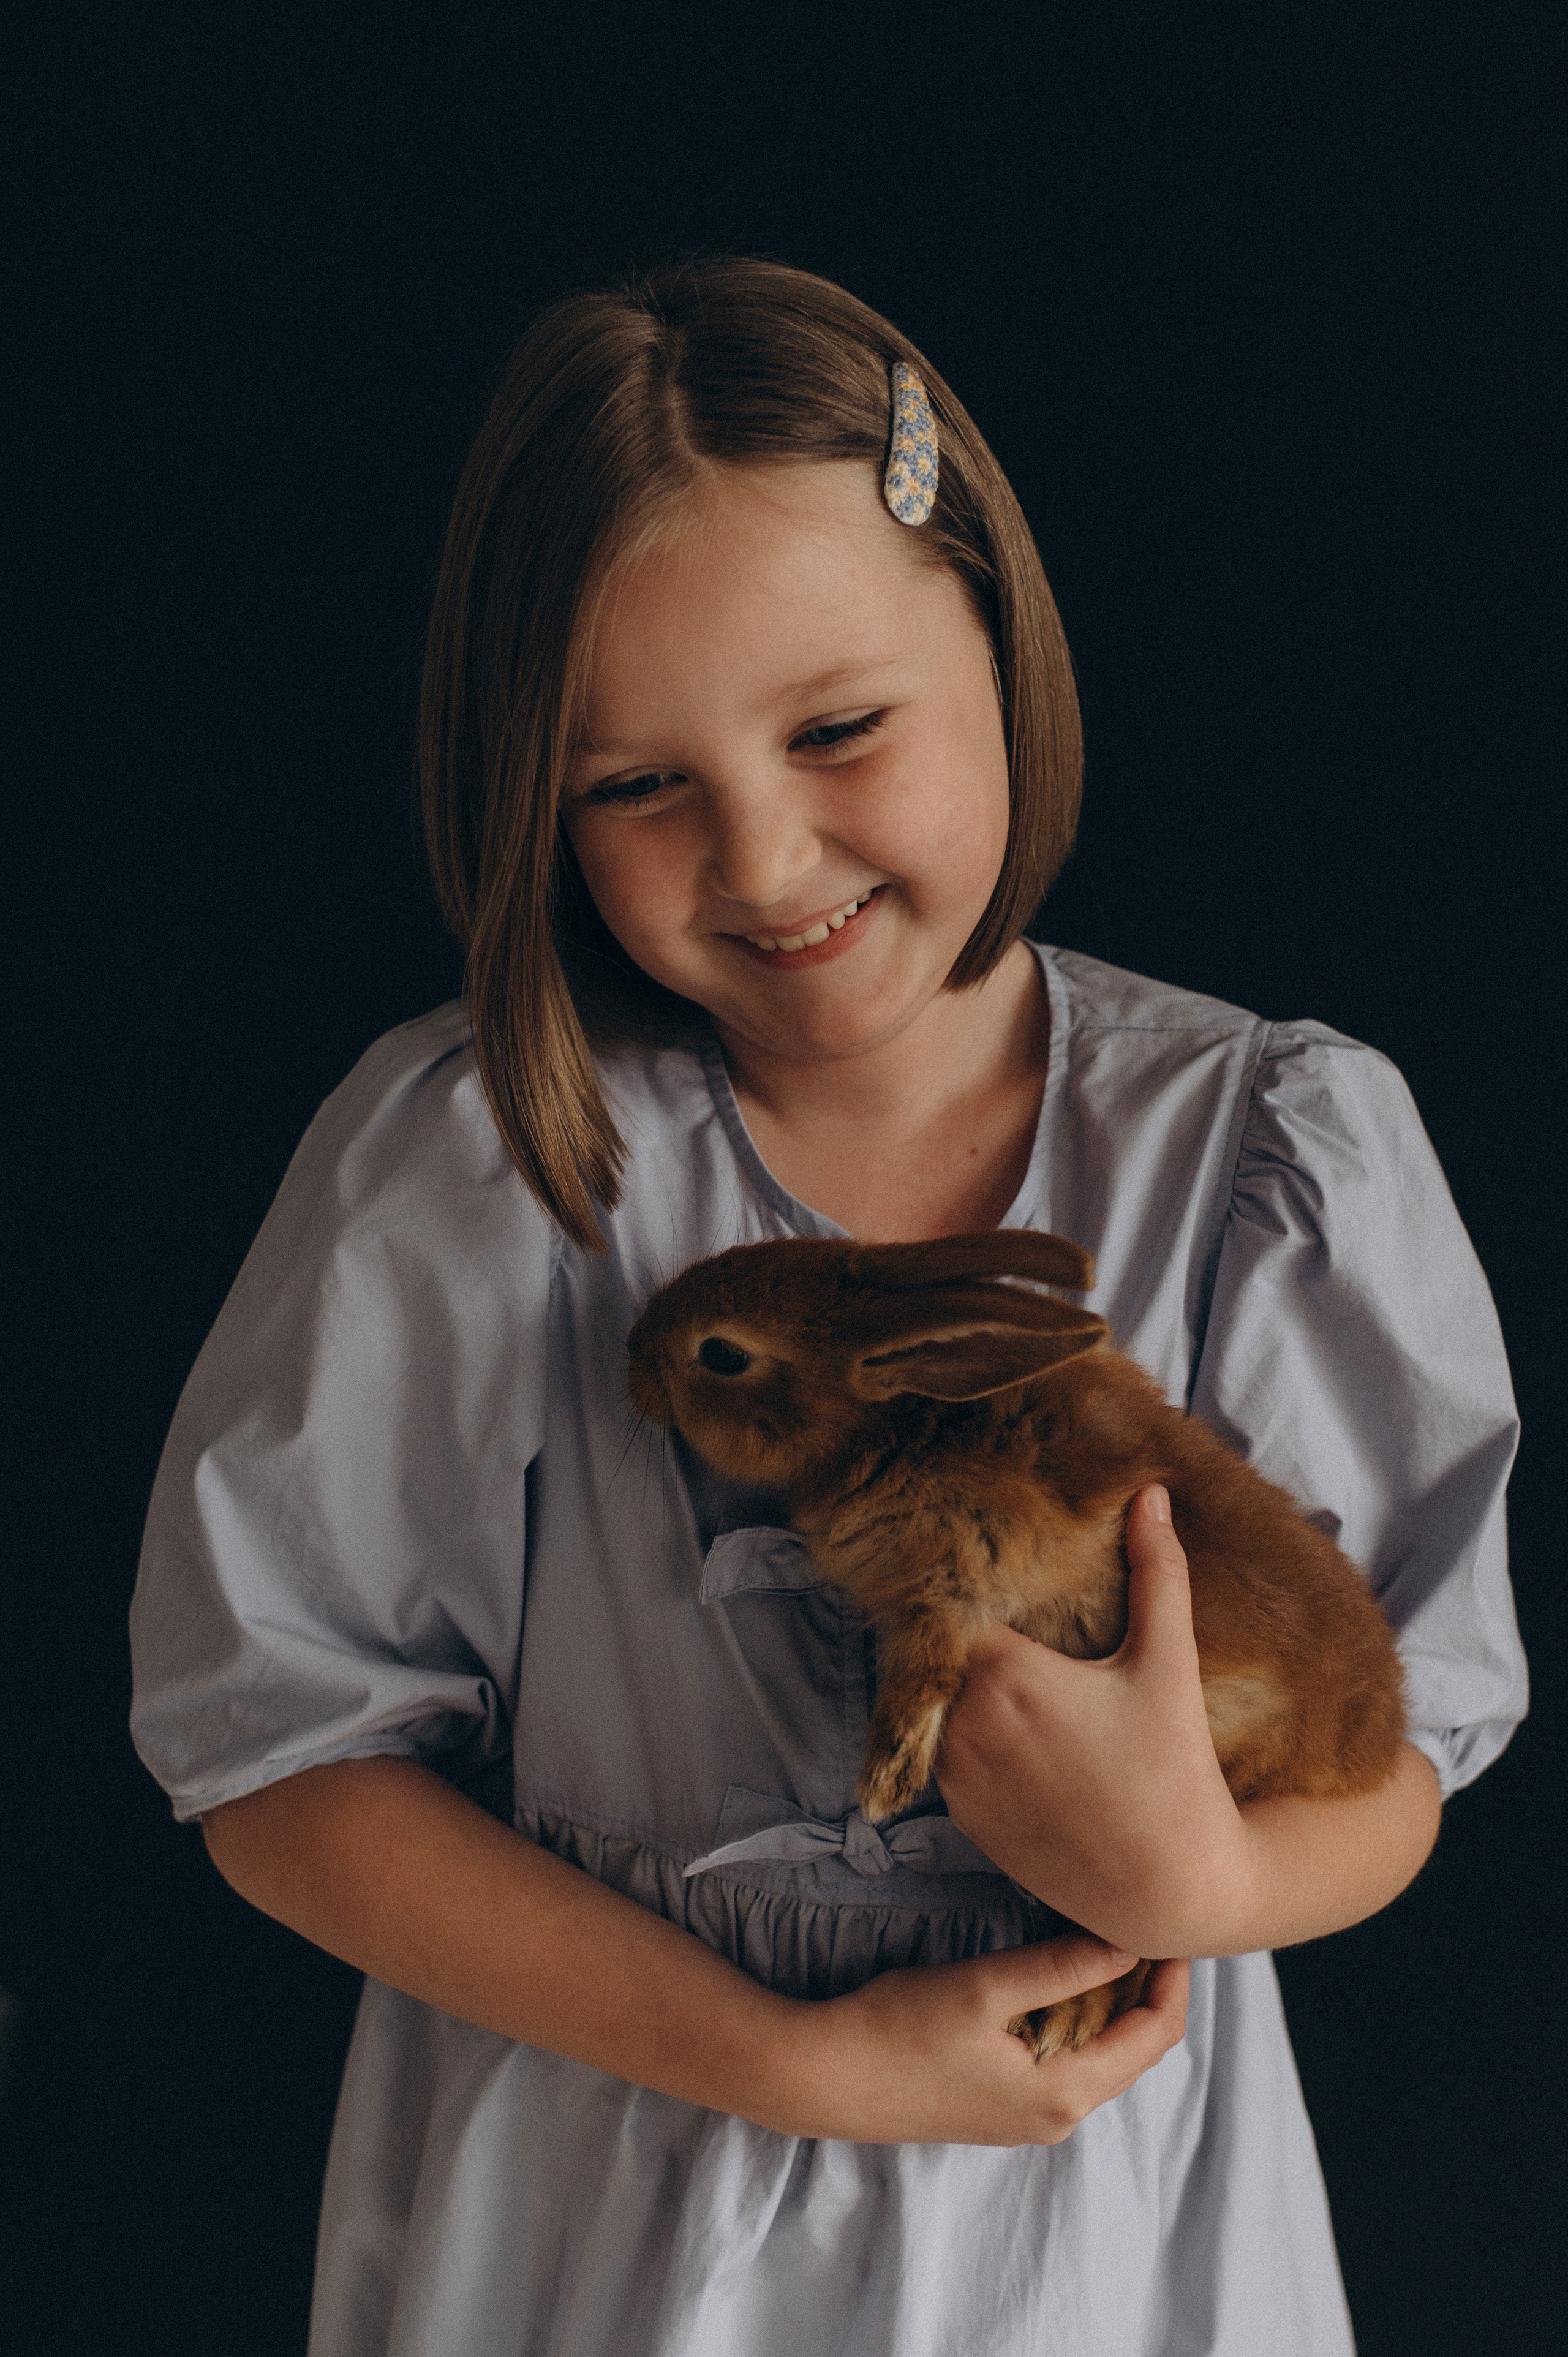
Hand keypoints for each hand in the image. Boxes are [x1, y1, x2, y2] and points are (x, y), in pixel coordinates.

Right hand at [772, 1933, 1188, 2145]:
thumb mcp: (985, 1987)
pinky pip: (1068, 2061)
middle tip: (1147, 1922)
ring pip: (1102, 2055)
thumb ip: (1061, 1967)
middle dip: (1149, 1988)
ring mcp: (1029, 2117)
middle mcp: (1057, 2117)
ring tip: (1111, 1938)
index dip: (1172, 1979)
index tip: (1172, 1924)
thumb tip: (1130, 1943)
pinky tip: (1063, 1976)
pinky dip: (1081, 2018)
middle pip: (1135, 2050)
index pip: (1154, 2037)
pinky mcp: (1003, 2107)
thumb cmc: (901, 2030)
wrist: (827, 2079)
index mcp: (1064, 2094)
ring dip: (1114, 2001)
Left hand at [936, 1485, 1253, 1958]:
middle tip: (1013, 1613)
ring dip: (969, 1687)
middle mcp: (962, 1725)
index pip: (957, 1601)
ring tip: (1018, 1671)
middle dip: (975, 1632)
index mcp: (1003, 1675)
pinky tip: (1020, 1731)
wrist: (1170, 1890)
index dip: (974, 1580)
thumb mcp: (1169, 1664)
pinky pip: (949, 1754)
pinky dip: (973, 1737)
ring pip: (943, 1704)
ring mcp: (955, 1778)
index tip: (993, 1564)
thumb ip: (1157, 1572)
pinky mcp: (961, 1819)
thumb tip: (1152, 1492)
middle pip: (947, 1652)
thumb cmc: (1175, 1773)